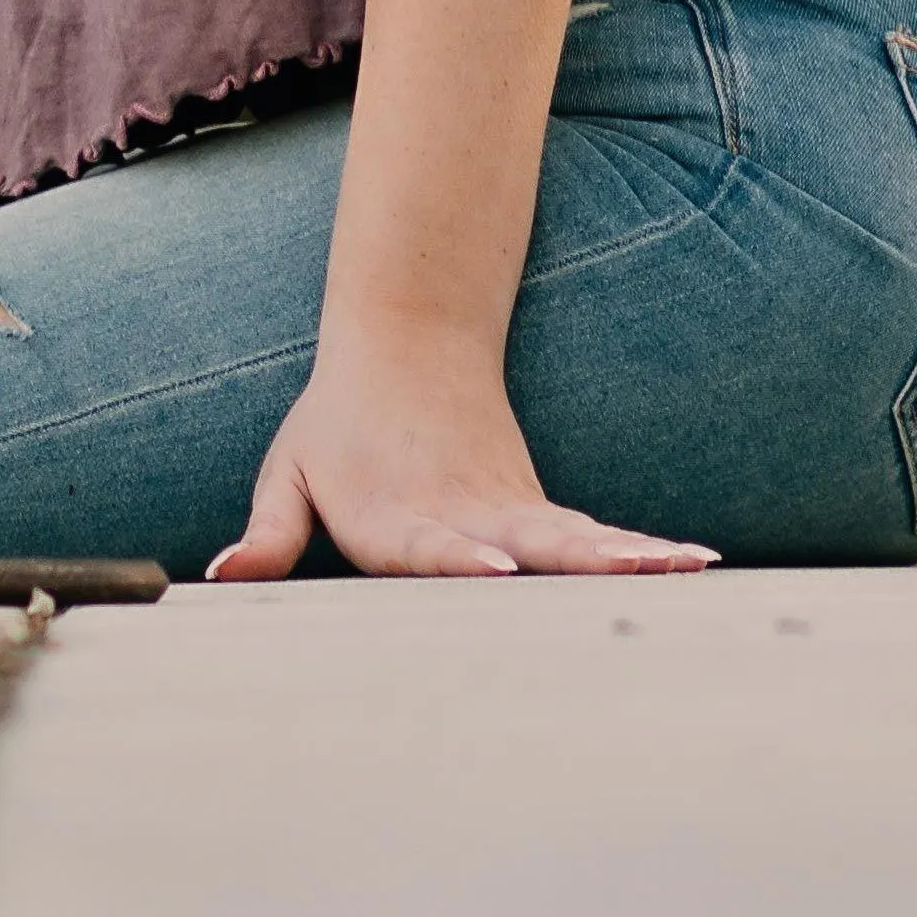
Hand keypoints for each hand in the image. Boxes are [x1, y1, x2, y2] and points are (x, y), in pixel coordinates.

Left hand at [207, 341, 716, 581]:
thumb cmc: (338, 426)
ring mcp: (509, 507)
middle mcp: (466, 512)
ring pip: (573, 537)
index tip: (495, 565)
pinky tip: (693, 565)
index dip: (461, 555)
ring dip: (627, 556)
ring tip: (683, 571)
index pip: (432, 542)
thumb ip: (267, 535)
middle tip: (625, 574)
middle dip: (574, 562)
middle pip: (524, 540)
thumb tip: (223, 577)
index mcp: (400, 514)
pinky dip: (640, 550)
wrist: (405, 339)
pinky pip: (592, 536)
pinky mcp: (535, 507)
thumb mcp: (288, 474)